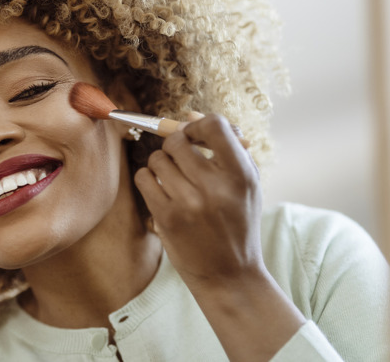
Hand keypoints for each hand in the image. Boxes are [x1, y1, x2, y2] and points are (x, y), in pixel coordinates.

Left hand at [134, 113, 263, 290]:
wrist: (230, 274)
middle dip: (176, 145)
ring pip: (157, 158)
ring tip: (173, 179)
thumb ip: (225, 146)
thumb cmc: (238, 221)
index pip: (214, 125)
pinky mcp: (167, 218)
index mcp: (241, 174)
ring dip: (161, 164)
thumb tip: (189, 115)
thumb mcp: (245, 184)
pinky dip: (149, 180)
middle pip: (178, 140)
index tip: (195, 136)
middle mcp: (215, 186)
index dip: (198, 125)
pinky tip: (162, 191)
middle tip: (182, 159)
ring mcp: (189, 203)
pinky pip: (144, 179)